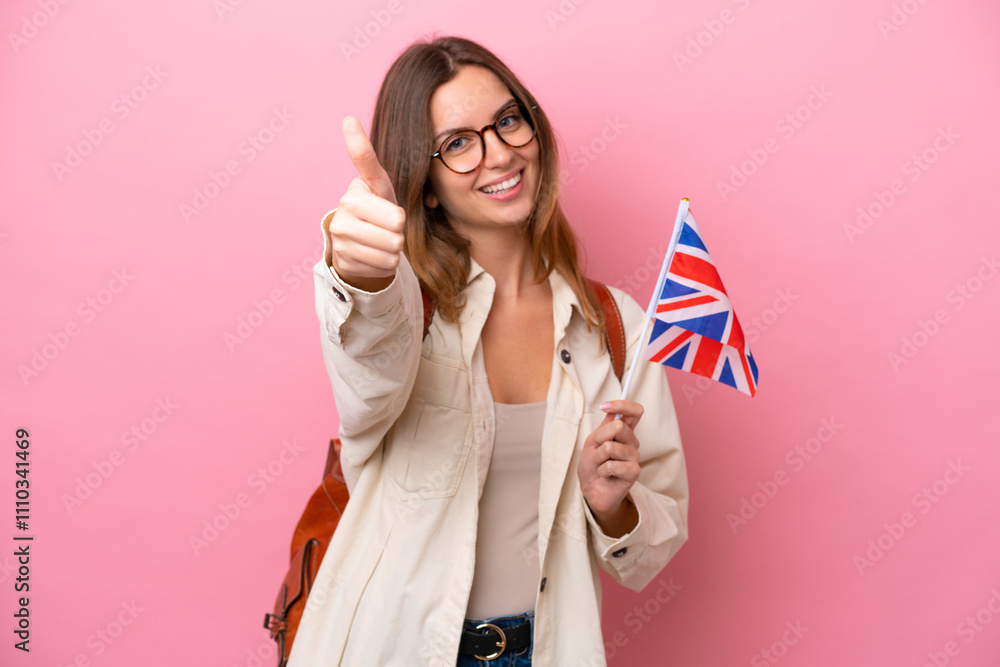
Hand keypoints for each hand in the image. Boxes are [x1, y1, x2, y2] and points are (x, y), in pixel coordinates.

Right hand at [328, 116, 405, 290]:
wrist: (359, 249)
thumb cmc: (377, 214)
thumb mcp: (381, 191)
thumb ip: (372, 167)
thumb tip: (347, 120)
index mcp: (356, 189)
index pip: (364, 165)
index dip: (358, 144)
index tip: (349, 120)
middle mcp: (343, 209)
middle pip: (396, 226)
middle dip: (400, 232)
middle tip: (386, 229)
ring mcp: (341, 236)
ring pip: (392, 249)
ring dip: (394, 251)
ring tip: (381, 242)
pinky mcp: (344, 260)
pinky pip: (385, 266)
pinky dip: (385, 265)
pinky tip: (373, 257)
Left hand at [578, 400, 643, 532]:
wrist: (591, 490)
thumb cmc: (591, 466)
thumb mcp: (592, 442)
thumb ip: (604, 427)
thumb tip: (613, 413)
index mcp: (624, 432)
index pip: (634, 412)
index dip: (622, 405)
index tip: (604, 406)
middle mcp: (632, 442)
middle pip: (619, 426)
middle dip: (599, 438)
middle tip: (597, 452)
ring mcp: (634, 456)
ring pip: (610, 447)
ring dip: (598, 458)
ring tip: (601, 466)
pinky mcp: (634, 472)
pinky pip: (612, 465)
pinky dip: (602, 470)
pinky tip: (606, 475)